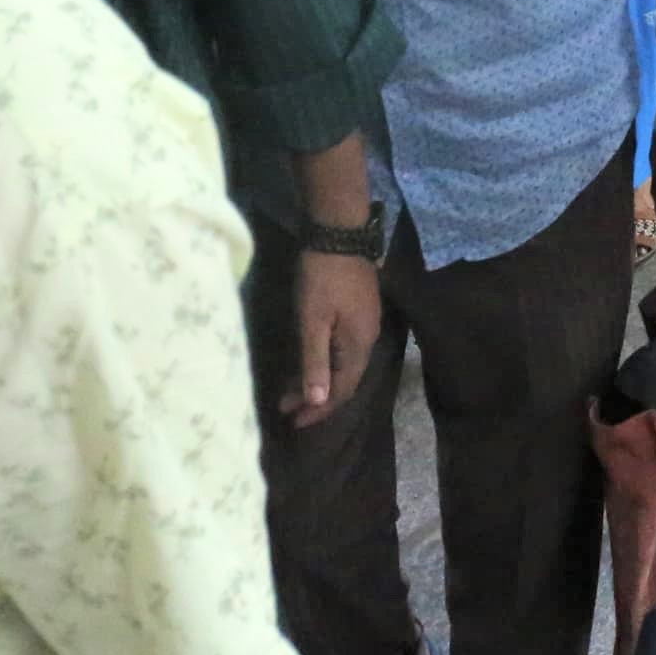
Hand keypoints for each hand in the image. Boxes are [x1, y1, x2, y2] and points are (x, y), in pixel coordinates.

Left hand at [281, 248, 382, 427]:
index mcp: (359, 345)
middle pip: (344, 380)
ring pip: (343, 364)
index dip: (318, 409)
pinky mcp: (358, 311)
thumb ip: (315, 361)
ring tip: (291, 390)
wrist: (339, 232)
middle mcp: (368, 338)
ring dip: (318, 379)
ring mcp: (365, 323)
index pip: (341, 390)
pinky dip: (323, 361)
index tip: (293, 422)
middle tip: (287, 409)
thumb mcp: (313, 321)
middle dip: (316, 398)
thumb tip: (318, 401)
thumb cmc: (322, 278)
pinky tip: (308, 360)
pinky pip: (342, 349)